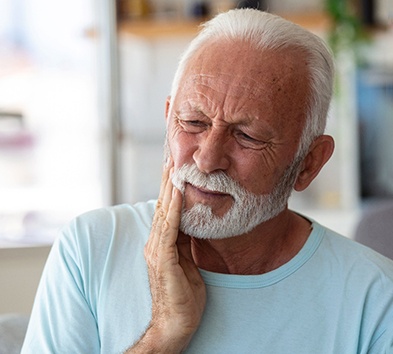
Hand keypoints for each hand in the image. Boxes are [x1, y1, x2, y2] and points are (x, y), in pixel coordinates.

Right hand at [132, 161, 205, 352]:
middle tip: (172, 157)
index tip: (175, 168)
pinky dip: (174, 208)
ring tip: (174, 166)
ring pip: (164, 212)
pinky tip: (178, 192)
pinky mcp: (163, 259)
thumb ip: (184, 242)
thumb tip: (189, 222)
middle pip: (163, 205)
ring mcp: (157, 250)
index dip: (171, 188)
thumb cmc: (183, 295)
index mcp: (162, 243)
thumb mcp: (186, 261)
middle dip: (168, 180)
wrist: (175, 324)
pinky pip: (169, 229)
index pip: (167, 209)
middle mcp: (155, 242)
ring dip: (170, 188)